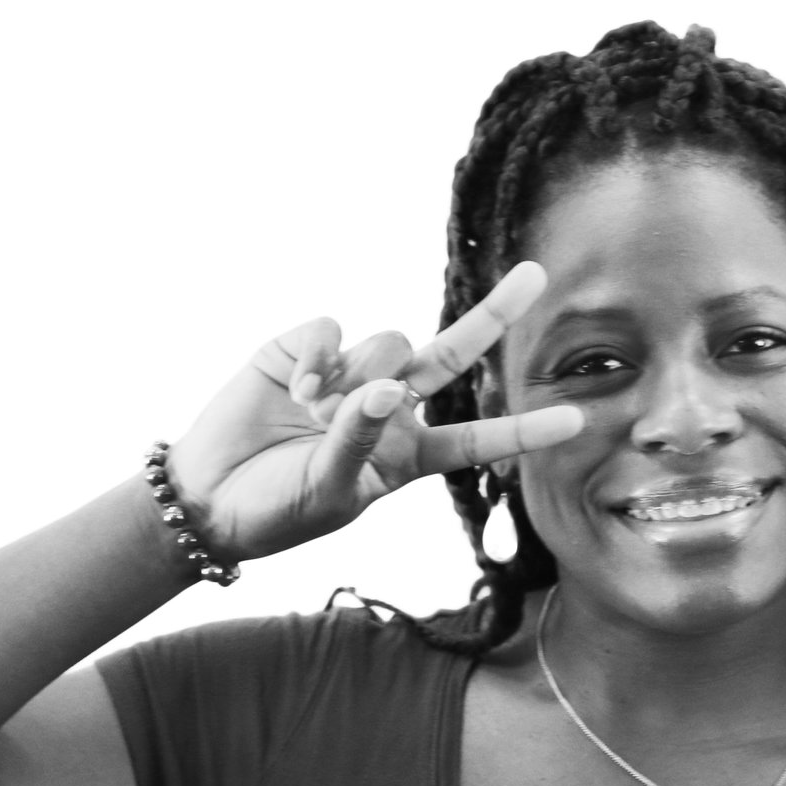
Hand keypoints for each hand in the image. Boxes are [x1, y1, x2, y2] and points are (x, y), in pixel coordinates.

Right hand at [163, 262, 581, 561]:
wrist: (208, 497)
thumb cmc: (279, 509)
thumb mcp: (331, 491)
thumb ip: (360, 442)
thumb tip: (382, 390)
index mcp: (410, 453)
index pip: (478, 439)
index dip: (524, 431)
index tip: (576, 421)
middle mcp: (390, 407)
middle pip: (453, 354)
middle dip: (494, 314)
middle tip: (536, 276)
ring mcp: (350, 375)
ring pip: (389, 342)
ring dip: (359, 373)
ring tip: (314, 411)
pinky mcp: (305, 350)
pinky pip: (333, 329)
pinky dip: (318, 355)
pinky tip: (296, 385)